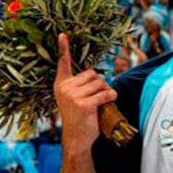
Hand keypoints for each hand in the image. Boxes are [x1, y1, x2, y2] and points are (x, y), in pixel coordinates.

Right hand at [54, 33, 116, 154]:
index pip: (63, 63)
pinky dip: (112, 96)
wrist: (76, 138)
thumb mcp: (75, 98)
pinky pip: (106, 93)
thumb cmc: (80, 117)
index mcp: (61, 84)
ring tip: (100, 102)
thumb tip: (99, 76)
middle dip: (100, 83)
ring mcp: (72, 96)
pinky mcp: (83, 104)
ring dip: (106, 91)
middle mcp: (64, 88)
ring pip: (100, 83)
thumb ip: (81, 86)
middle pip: (92, 73)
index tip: (62, 34)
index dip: (64, 48)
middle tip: (97, 97)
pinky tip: (109, 102)